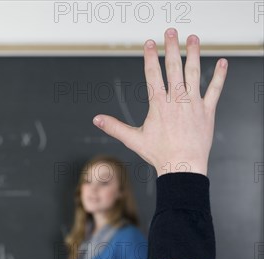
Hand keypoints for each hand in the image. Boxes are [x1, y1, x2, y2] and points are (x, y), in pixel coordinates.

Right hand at [93, 28, 227, 176]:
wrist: (182, 166)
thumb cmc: (159, 154)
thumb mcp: (133, 139)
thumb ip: (115, 127)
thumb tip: (97, 120)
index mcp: (158, 104)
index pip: (153, 74)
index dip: (151, 56)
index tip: (150, 43)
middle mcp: (176, 100)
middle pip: (174, 67)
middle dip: (172, 47)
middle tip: (171, 32)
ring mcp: (193, 103)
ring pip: (194, 73)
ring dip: (194, 54)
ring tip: (193, 39)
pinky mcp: (207, 111)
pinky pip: (214, 89)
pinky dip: (219, 76)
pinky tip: (223, 63)